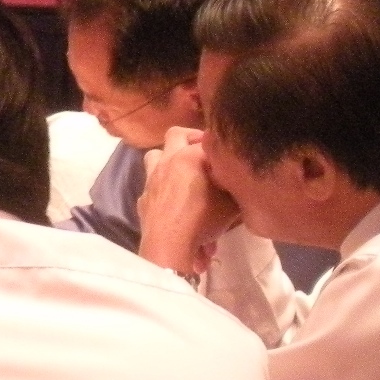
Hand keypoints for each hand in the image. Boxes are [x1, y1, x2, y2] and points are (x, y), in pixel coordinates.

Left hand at [138, 127, 239, 276]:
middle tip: (204, 153)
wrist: (169, 244)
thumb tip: (235, 182)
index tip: (226, 154)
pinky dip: (163, 191)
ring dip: (168, 161)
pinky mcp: (143, 198)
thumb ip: (234, 187)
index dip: (218, 145)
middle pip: (175, 135)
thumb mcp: (232, 204)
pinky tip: (175, 206)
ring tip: (184, 175)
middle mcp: (167, 161)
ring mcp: (151, 178)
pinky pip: (153, 186)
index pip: (207, 139)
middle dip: (190, 139)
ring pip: (155, 156)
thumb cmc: (203, 219)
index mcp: (189, 156)